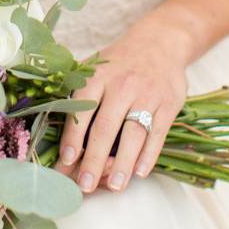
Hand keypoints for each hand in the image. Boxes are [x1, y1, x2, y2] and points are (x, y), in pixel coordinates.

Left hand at [55, 19, 189, 192]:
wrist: (160, 42)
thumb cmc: (118, 65)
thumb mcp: (94, 69)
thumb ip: (77, 97)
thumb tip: (58, 138)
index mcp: (97, 77)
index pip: (82, 111)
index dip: (73, 137)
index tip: (66, 161)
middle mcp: (122, 85)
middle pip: (106, 128)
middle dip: (94, 159)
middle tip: (85, 184)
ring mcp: (148, 95)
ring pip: (133, 135)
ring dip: (123, 164)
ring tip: (115, 186)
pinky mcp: (169, 104)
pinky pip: (158, 134)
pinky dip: (149, 155)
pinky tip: (139, 172)